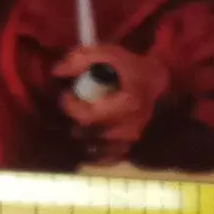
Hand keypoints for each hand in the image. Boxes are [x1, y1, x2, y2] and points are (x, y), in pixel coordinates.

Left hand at [51, 41, 169, 165]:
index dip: (70, 106)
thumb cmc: (132, 68)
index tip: (66, 93)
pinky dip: (92, 150)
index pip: (88, 116)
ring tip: (81, 118)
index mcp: (129, 104)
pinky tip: (90, 136)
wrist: (156, 83)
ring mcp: (130, 140)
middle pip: (88, 133)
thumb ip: (83, 59)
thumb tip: (57, 71)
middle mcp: (131, 127)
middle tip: (73, 106)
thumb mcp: (110, 55)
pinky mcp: (129, 148)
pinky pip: (103, 158)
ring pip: (93, 148)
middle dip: (74, 119)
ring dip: (81, 135)